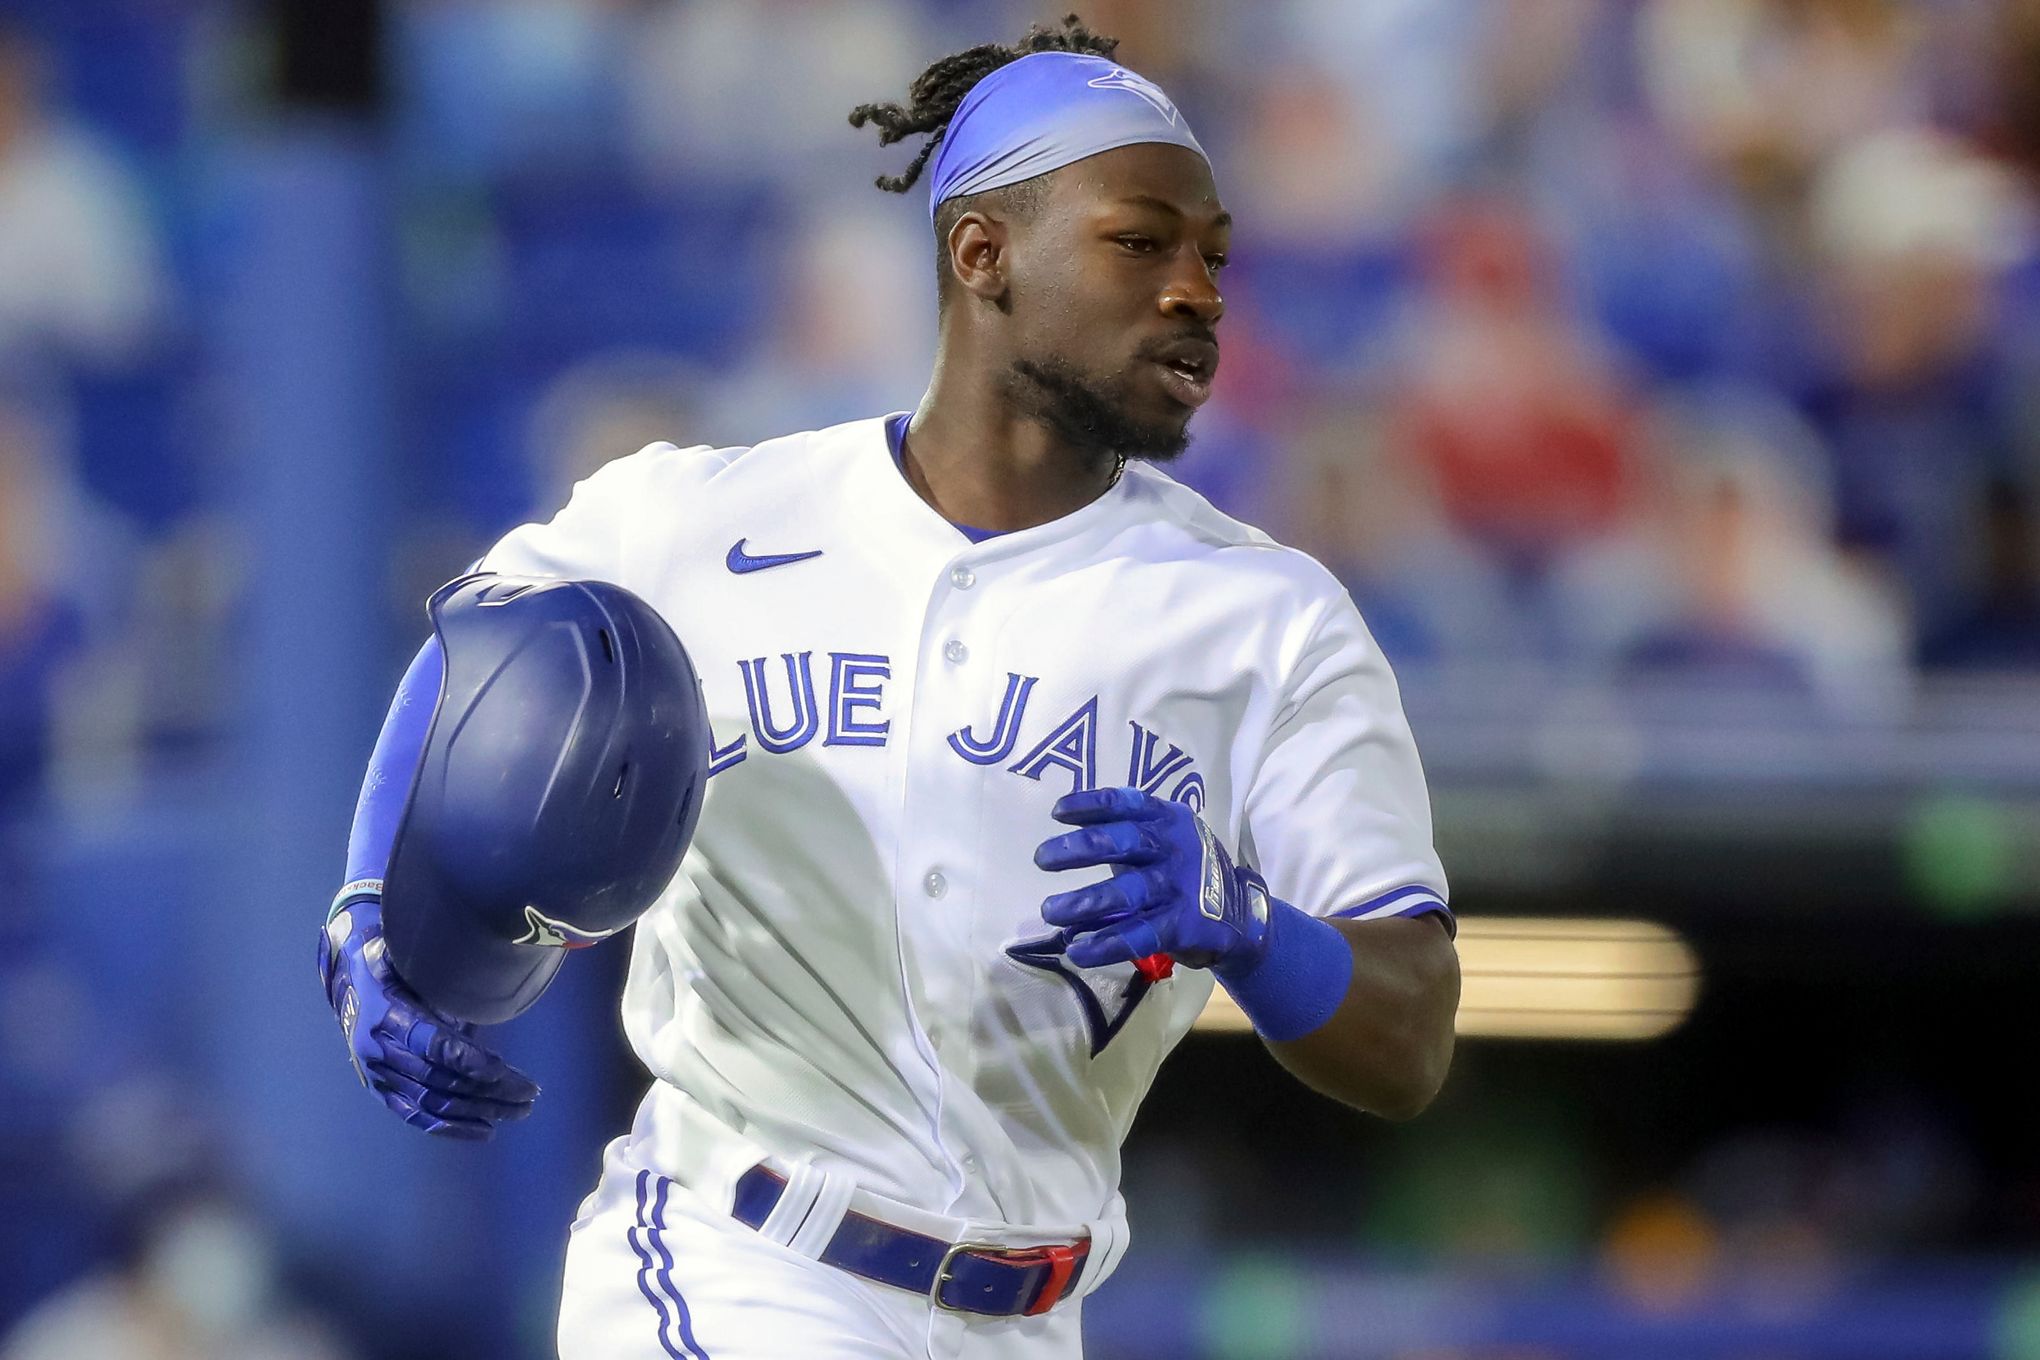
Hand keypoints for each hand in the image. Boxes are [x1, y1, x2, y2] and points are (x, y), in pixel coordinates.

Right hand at [317, 894, 538, 1139]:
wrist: (348, 980)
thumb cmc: (395, 964)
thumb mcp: (415, 963)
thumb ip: (445, 985)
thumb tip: (494, 994)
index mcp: (388, 1014)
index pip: (435, 1046)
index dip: (472, 1061)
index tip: (506, 1071)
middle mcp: (379, 1051)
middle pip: (440, 1080)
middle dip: (488, 1090)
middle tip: (529, 1093)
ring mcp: (377, 1075)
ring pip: (433, 1103)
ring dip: (479, 1111)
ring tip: (519, 1110)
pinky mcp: (379, 1090)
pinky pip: (416, 1116)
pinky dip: (451, 1127)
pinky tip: (484, 1131)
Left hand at [1033, 787, 1271, 974]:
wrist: (1240, 912)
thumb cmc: (1188, 869)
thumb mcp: (1168, 837)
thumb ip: (1128, 834)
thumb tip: (1066, 842)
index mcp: (1169, 819)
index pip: (1126, 804)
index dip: (1090, 805)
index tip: (1057, 812)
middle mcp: (1174, 848)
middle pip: (1123, 842)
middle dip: (1078, 849)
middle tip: (1041, 858)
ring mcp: (1179, 887)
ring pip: (1126, 893)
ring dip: (1083, 902)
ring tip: (1050, 911)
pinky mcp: (1181, 925)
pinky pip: (1138, 935)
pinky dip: (1105, 944)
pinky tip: (1078, 950)